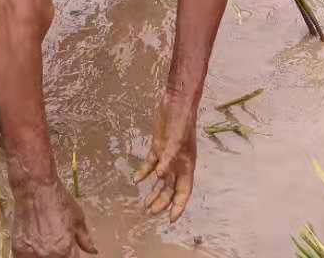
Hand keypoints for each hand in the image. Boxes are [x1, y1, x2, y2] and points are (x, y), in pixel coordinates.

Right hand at [13, 178, 95, 257]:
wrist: (35, 189)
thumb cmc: (57, 200)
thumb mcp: (77, 218)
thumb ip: (84, 238)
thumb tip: (92, 250)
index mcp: (66, 250)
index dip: (71, 256)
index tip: (69, 252)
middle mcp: (49, 256)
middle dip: (59, 255)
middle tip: (57, 245)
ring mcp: (31, 254)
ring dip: (45, 256)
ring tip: (45, 245)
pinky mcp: (18, 250)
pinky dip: (31, 255)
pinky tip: (35, 246)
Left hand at [134, 92, 198, 222]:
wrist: (177, 102)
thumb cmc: (181, 120)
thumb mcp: (177, 139)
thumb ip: (169, 157)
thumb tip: (160, 176)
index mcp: (187, 165)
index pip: (183, 192)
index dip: (178, 207)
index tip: (171, 220)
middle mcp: (178, 164)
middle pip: (170, 189)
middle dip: (162, 203)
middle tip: (149, 212)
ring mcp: (167, 156)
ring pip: (161, 180)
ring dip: (154, 192)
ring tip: (144, 205)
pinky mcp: (158, 147)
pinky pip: (150, 164)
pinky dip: (144, 173)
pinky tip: (136, 180)